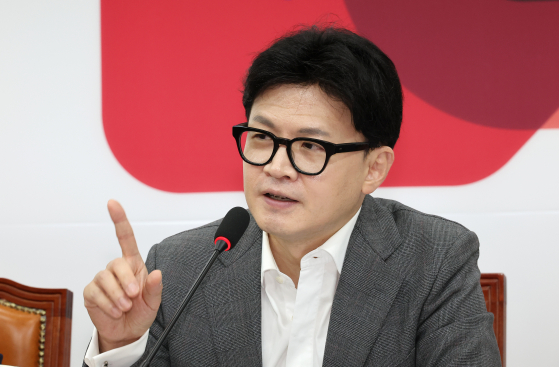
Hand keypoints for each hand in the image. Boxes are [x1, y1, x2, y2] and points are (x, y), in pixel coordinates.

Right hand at [84, 200, 162, 351]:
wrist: (126, 332)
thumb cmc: (141, 312)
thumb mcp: (154, 302)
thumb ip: (156, 288)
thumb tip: (157, 273)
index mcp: (133, 264)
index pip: (125, 238)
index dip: (119, 219)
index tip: (112, 203)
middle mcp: (117, 269)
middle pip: (116, 263)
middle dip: (126, 281)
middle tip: (133, 297)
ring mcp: (102, 279)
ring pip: (105, 279)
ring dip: (117, 296)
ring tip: (125, 308)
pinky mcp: (91, 292)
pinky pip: (96, 293)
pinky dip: (107, 304)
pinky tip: (115, 311)